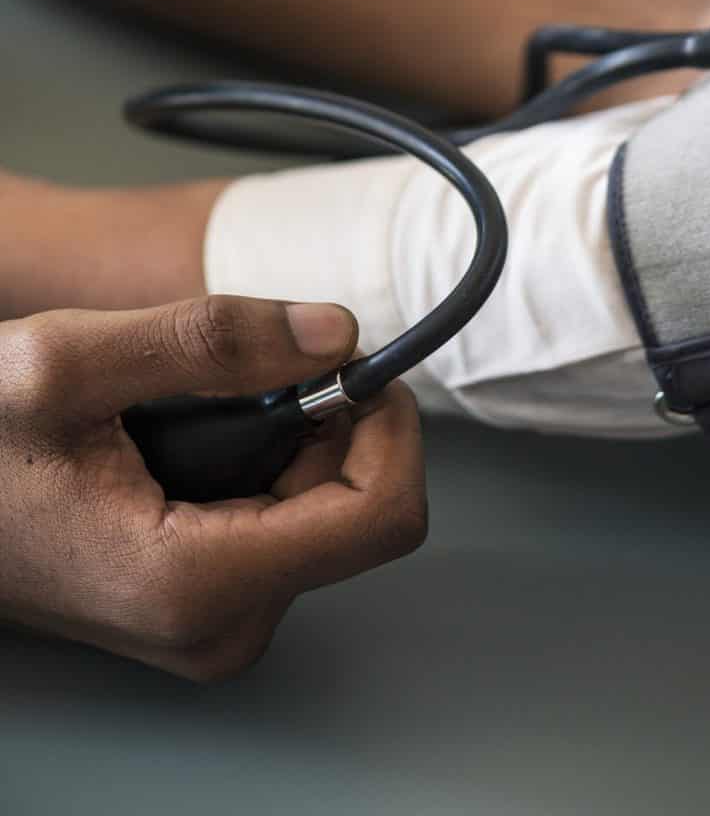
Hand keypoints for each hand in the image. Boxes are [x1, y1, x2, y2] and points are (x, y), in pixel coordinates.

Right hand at [0, 294, 425, 678]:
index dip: (388, 425)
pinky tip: (194, 437)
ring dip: (286, 437)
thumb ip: (214, 339)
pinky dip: (261, 462)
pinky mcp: (204, 607)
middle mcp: (218, 626)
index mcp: (196, 582)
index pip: (382, 516)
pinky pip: (282, 524)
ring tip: (199, 404)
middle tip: (255, 368)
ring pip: (322, 512)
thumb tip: (334, 333)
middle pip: (357, 509)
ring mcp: (211, 624)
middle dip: (326, 423)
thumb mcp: (71, 361)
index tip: (354, 363)